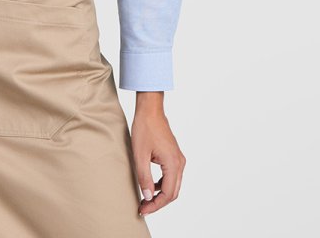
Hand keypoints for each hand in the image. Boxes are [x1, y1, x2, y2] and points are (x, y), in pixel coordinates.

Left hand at [131, 93, 185, 216]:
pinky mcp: (174, 156)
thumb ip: (144, 177)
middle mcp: (180, 163)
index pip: (167, 194)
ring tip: (145, 199)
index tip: (142, 210)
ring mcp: (179, 159)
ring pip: (173, 185)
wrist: (150, 110)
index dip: (155, 205)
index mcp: (173, 164)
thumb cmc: (144, 128)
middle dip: (158, 203)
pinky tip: (150, 186)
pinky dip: (162, 185)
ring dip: (160, 195)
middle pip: (173, 192)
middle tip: (143, 208)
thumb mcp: (140, 155)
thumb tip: (147, 196)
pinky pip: (172, 176)